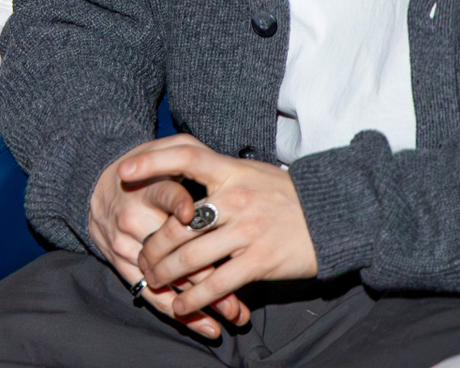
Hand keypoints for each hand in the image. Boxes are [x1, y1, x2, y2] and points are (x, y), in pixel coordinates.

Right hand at [88, 136, 252, 337]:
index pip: (164, 194)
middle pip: (174, 249)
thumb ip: (188, 155)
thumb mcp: (160, 152)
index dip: (177, 204)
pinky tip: (207, 326)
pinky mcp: (122, 265)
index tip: (189, 214)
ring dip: (203, 300)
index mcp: (148, 187)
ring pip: (167, 278)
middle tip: (241, 290)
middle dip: (209, 272)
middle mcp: (134, 218)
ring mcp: (126, 246)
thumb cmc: (143, 170)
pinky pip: (151, 295)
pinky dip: (181, 313)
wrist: (95, 187)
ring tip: (235, 313)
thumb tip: (223, 167)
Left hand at [127, 136, 316, 326]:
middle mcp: (235, 199)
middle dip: (152, 245)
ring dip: (165, 273)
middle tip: (140, 257)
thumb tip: (182, 169)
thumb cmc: (287, 195)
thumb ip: (219, 174)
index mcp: (232, 171)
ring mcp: (247, 231)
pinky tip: (181, 304)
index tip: (124, 170)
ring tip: (153, 280)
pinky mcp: (260, 261)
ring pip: (191, 256)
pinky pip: (216, 283)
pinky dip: (194, 297)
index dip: (152, 161)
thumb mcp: (252, 172)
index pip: (185, 156)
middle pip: (177, 223)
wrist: (335, 215)